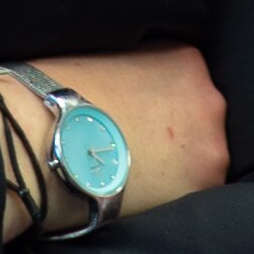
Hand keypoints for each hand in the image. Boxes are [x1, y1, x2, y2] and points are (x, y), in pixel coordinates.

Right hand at [0, 43, 226, 240]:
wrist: (42, 139)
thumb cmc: (60, 94)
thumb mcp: (107, 59)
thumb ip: (137, 71)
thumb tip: (134, 89)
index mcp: (186, 60)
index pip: (187, 82)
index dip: (162, 104)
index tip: (141, 118)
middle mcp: (209, 98)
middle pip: (201, 120)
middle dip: (176, 134)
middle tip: (138, 147)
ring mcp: (211, 145)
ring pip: (202, 158)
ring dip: (179, 166)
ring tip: (137, 174)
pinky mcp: (200, 188)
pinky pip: (193, 192)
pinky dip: (173, 194)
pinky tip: (142, 192)